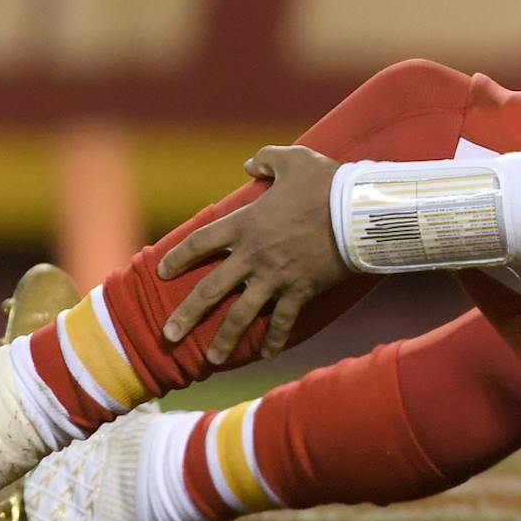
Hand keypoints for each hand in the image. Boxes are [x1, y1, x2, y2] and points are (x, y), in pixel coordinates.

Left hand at [159, 145, 345, 364]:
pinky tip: (265, 355)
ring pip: (241, 315)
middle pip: (210, 290)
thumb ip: (267, 159)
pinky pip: (282, 321)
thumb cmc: (326, 183)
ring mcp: (276, 277)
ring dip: (223, 340)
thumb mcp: (295, 159)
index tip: (161, 272)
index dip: (177, 258)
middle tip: (168, 335)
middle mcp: (253, 255)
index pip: (199, 243)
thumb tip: (249, 165)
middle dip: (187, 315)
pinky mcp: (300, 291)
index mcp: (245, 223)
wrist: (359, 211)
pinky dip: (273, 339)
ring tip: (208, 361)